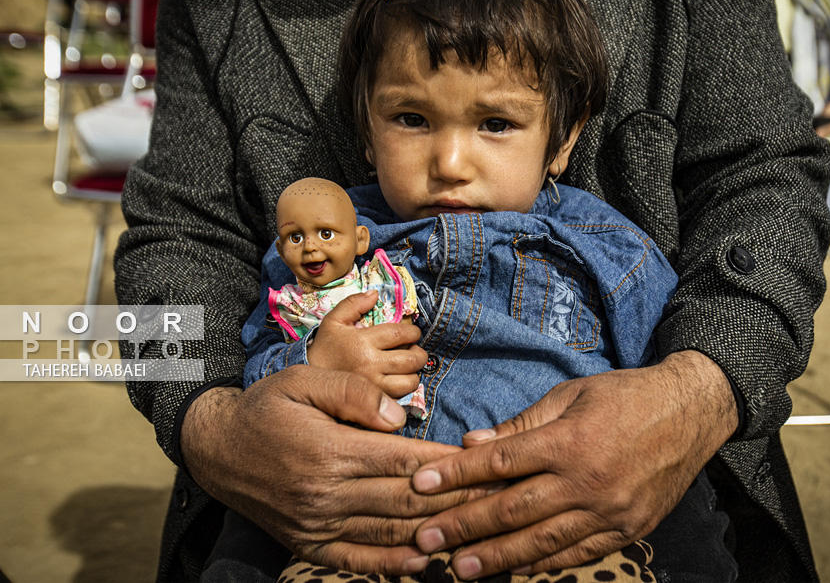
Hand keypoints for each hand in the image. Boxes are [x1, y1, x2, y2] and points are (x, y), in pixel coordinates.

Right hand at [179, 367, 484, 574]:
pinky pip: (357, 560)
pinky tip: (425, 560)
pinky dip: (393, 565)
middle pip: (406, 501)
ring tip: (476, 527)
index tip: (485, 463)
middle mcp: (325, 493)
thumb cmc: (267, 407)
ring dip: (435, 531)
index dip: (449, 465)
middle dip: (456, 499)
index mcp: (330, 450)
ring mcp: (317, 524)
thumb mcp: (304, 380)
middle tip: (496, 496)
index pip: (405, 461)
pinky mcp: (308, 544)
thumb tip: (400, 418)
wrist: (216, 448)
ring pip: (389, 532)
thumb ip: (354, 393)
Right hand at [310, 290, 426, 397]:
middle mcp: (370, 363)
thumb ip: (353, 304)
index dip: (413, 332)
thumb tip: (375, 293)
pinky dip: (405, 388)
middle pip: (410, 359)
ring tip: (409, 367)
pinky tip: (399, 380)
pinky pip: (400, 396)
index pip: (400, 333)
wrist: (310, 379)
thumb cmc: (325, 347)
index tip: (413, 333)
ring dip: (415, 373)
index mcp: (362, 341)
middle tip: (415, 350)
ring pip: (409, 381)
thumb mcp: (334, 321)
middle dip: (420, 354)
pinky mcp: (373, 400)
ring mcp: (373, 384)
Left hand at [409, 350, 737, 578]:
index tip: (420, 485)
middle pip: (513, 509)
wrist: (692, 413)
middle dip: (464, 526)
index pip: (501, 462)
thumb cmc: (626, 396)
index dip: (456, 475)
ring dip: (497, 557)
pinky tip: (517, 571)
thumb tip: (474, 443)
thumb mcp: (572, 395)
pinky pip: (578, 553)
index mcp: (570, 440)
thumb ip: (523, 424)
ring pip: (543, 541)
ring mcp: (610, 510)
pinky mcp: (628, 529)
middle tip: (424, 540)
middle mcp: (588, 480)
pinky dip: (545, 564)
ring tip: (460, 569)